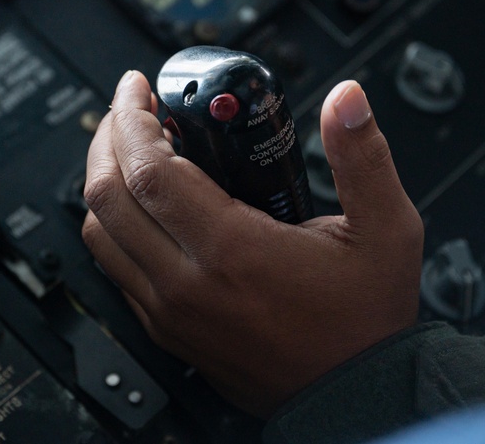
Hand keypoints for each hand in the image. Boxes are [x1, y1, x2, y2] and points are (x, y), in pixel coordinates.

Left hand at [81, 71, 422, 417]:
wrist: (356, 396)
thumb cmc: (366, 321)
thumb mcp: (386, 230)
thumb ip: (362, 157)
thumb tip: (347, 99)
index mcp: (232, 251)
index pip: (148, 171)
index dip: (131, 118)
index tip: (136, 87)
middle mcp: (186, 284)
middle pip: (106, 197)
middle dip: (108, 140)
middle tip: (129, 110)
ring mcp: (168, 311)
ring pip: (99, 234)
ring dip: (104, 181)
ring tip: (132, 149)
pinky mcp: (165, 329)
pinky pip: (115, 267)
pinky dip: (115, 223)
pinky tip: (145, 201)